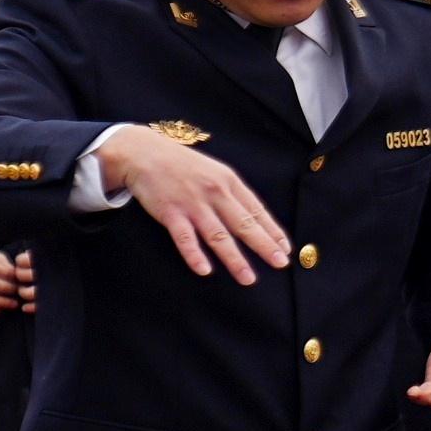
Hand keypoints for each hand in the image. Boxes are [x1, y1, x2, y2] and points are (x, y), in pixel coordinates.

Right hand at [98, 126, 288, 283]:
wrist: (145, 153)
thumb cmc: (183, 166)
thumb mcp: (214, 172)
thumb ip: (232, 194)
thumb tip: (254, 218)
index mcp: (229, 181)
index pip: (256, 210)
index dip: (272, 231)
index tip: (285, 250)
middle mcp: (215, 192)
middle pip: (243, 224)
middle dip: (264, 246)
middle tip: (280, 264)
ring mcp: (193, 203)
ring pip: (218, 235)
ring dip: (235, 259)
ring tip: (248, 278)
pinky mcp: (170, 212)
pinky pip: (185, 238)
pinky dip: (194, 255)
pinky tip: (205, 270)